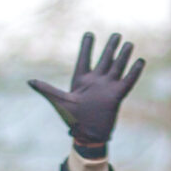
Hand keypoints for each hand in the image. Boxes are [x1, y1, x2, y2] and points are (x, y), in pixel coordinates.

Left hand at [28, 32, 144, 152]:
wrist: (87, 135)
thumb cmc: (72, 119)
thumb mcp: (59, 102)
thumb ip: (46, 89)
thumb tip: (29, 81)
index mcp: (81, 80)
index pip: (84, 59)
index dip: (86, 46)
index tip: (89, 34)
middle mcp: (96, 81)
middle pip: (104, 59)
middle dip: (110, 47)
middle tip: (116, 35)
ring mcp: (107, 88)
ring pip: (117, 67)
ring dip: (123, 55)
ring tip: (129, 43)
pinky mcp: (117, 96)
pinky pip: (127, 81)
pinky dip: (134, 72)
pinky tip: (140, 61)